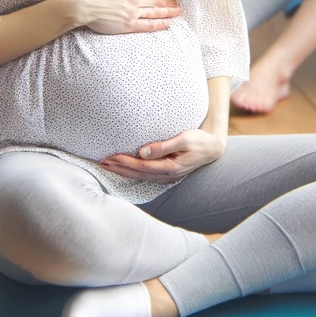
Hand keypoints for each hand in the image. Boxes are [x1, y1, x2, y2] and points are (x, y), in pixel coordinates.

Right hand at [71, 0, 180, 34]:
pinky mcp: (128, 25)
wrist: (84, 5)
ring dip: (168, 12)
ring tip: (178, 13)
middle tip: (179, 5)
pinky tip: (167, 24)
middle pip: (156, 1)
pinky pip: (147, 26)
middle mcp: (135, 1)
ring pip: (155, 13)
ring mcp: (133, 14)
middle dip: (169, 3)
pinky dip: (158, 25)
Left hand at [100, 128, 226, 182]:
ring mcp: (167, 176)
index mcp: (170, 168)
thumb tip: (142, 151)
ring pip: (140, 176)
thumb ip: (164, 146)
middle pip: (138, 174)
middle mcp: (167, 175)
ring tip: (108, 166)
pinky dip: (133, 172)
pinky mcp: (167, 173)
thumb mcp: (184, 139)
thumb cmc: (199, 140)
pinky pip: (145, 175)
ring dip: (123, 171)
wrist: (213, 148)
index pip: (142, 166)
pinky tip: (125, 169)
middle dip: (119, 169)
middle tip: (102, 162)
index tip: (110, 157)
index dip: (125, 163)